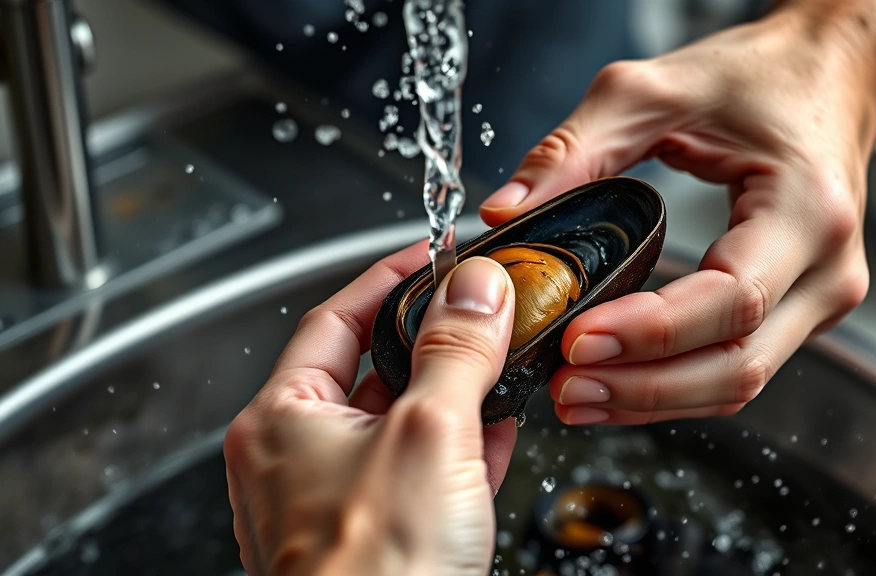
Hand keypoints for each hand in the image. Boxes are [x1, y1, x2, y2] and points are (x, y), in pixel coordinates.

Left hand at [224, 248, 517, 575]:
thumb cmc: (372, 572)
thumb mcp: (426, 434)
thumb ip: (454, 351)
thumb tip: (476, 288)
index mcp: (282, 419)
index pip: (337, 317)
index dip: (390, 277)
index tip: (436, 254)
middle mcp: (301, 456)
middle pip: (374, 367)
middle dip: (435, 336)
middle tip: (482, 307)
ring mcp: (340, 498)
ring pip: (405, 420)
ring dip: (457, 389)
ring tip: (503, 359)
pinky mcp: (381, 532)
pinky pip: (423, 469)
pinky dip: (464, 444)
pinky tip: (501, 428)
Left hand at [480, 12, 875, 424]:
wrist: (832, 76)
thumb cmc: (760, 78)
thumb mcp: (655, 90)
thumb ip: (572, 149)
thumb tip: (506, 213)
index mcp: (808, 208)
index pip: (732, 299)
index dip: (650, 331)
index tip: (578, 338)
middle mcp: (827, 268)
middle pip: (737, 363)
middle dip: (643, 386)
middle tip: (564, 385)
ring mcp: (820, 298)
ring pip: (738, 382)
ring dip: (653, 399)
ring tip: (576, 394)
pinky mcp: (800, 312)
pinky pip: (736, 368)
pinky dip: (675, 387)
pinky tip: (617, 383)